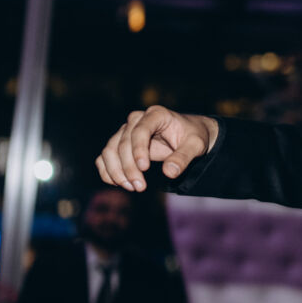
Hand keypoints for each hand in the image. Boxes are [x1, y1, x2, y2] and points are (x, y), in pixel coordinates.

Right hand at [96, 106, 218, 191]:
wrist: (188, 135)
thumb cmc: (192, 137)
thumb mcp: (196, 145)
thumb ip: (184, 157)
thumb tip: (170, 172)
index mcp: (156, 114)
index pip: (140, 130)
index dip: (138, 149)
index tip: (144, 168)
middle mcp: (137, 120)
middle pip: (123, 143)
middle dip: (129, 167)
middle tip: (139, 187)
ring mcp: (125, 131)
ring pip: (110, 150)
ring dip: (116, 171)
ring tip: (132, 187)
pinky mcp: (120, 143)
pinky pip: (105, 156)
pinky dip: (107, 171)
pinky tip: (118, 184)